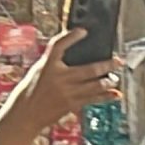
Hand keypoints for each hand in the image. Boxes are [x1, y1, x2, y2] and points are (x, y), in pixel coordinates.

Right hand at [0, 29, 119, 144]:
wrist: (25, 113)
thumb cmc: (32, 89)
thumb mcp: (40, 70)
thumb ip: (56, 63)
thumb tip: (80, 55)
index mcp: (47, 65)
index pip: (58, 45)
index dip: (71, 37)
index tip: (83, 31)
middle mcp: (59, 77)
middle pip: (88, 69)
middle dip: (107, 65)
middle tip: (119, 61)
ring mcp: (67, 92)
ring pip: (94, 86)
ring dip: (108, 81)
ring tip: (115, 78)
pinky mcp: (71, 104)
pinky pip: (93, 99)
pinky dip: (106, 96)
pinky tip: (116, 95)